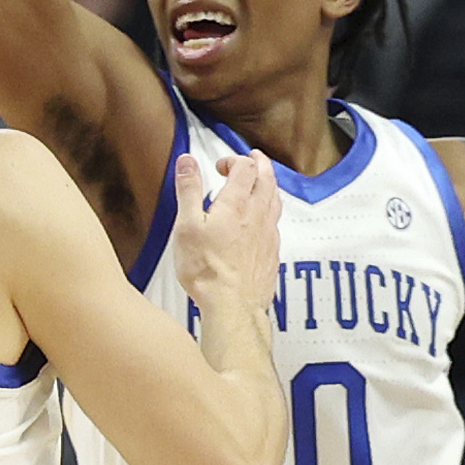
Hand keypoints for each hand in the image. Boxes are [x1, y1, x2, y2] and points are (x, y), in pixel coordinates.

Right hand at [170, 151, 280, 325]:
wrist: (232, 306)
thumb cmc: (207, 270)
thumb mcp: (187, 225)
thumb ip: (189, 190)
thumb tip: (187, 162)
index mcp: (236, 205)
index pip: (245, 168)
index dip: (234, 159)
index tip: (221, 165)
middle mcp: (257, 216)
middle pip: (267, 179)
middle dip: (260, 164)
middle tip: (252, 158)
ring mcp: (269, 235)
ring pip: (276, 200)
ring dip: (269, 185)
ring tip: (262, 182)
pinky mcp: (272, 254)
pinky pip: (277, 224)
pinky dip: (271, 212)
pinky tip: (263, 221)